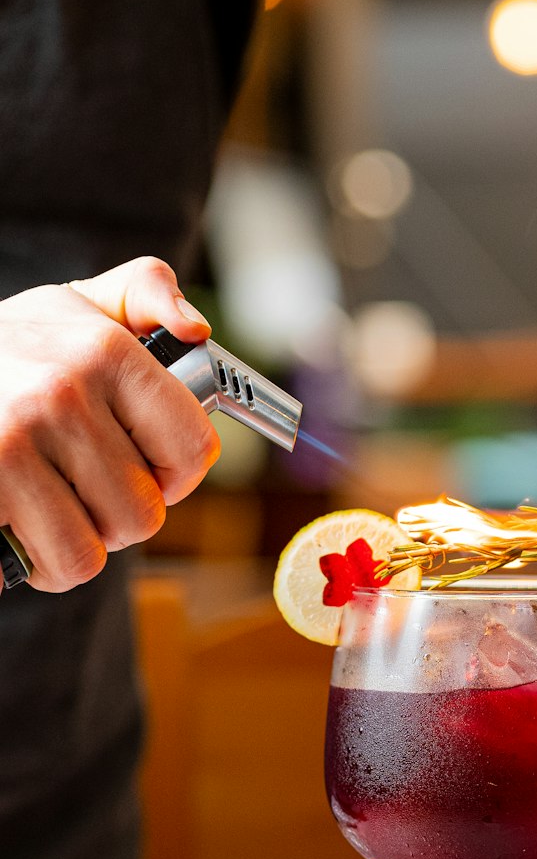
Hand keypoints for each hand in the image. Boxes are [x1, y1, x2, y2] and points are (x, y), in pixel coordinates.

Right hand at [0, 256, 219, 591]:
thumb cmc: (10, 346)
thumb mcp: (76, 304)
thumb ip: (146, 293)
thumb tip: (196, 328)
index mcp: (104, 352)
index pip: (191, 447)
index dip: (177, 473)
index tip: (154, 471)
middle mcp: (61, 396)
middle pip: (143, 514)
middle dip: (119, 514)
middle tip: (88, 488)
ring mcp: (12, 445)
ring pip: (91, 553)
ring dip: (76, 545)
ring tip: (53, 508)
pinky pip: (42, 565)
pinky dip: (36, 561)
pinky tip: (21, 523)